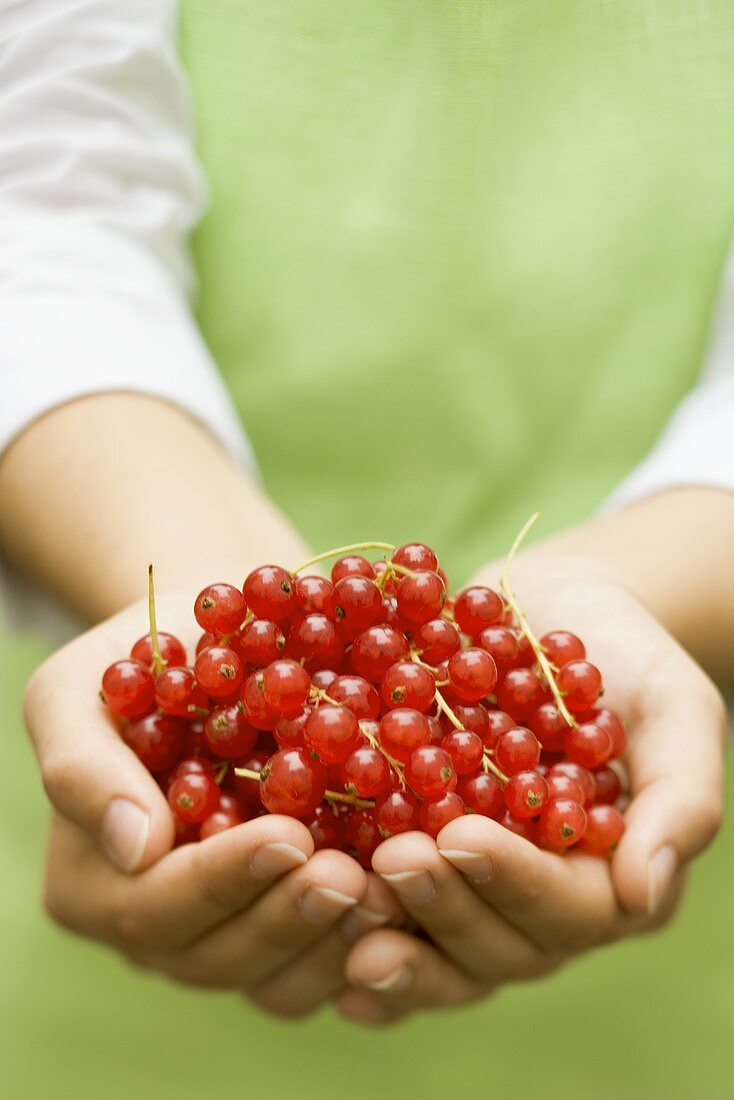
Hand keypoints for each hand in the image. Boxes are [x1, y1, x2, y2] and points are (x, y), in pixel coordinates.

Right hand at [25, 590, 401, 1017]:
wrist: (221, 649)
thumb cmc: (144, 658)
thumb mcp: (77, 687)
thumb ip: (82, 763)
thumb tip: (135, 847)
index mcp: (93, 883)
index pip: (155, 904)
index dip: (223, 879)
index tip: (290, 834)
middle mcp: (155, 928)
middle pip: (218, 957)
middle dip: (289, 918)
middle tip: (355, 878)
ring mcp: (224, 935)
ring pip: (278, 980)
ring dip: (338, 943)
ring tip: (392, 891)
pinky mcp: (287, 928)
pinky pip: (324, 964)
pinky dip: (371, 942)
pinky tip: (411, 898)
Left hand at [337, 555, 724, 1024]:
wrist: (551, 614)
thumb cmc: (627, 658)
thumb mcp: (676, 712)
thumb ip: (679, 801)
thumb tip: (644, 892)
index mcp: (605, 881)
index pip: (566, 911)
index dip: (512, 882)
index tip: (459, 837)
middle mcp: (536, 901)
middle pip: (492, 945)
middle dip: (440, 905)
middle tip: (389, 858)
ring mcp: (473, 885)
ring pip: (433, 941)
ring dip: (385, 927)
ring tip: (332, 894)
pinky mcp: (420, 852)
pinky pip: (387, 909)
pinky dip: (346, 923)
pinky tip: (302, 910)